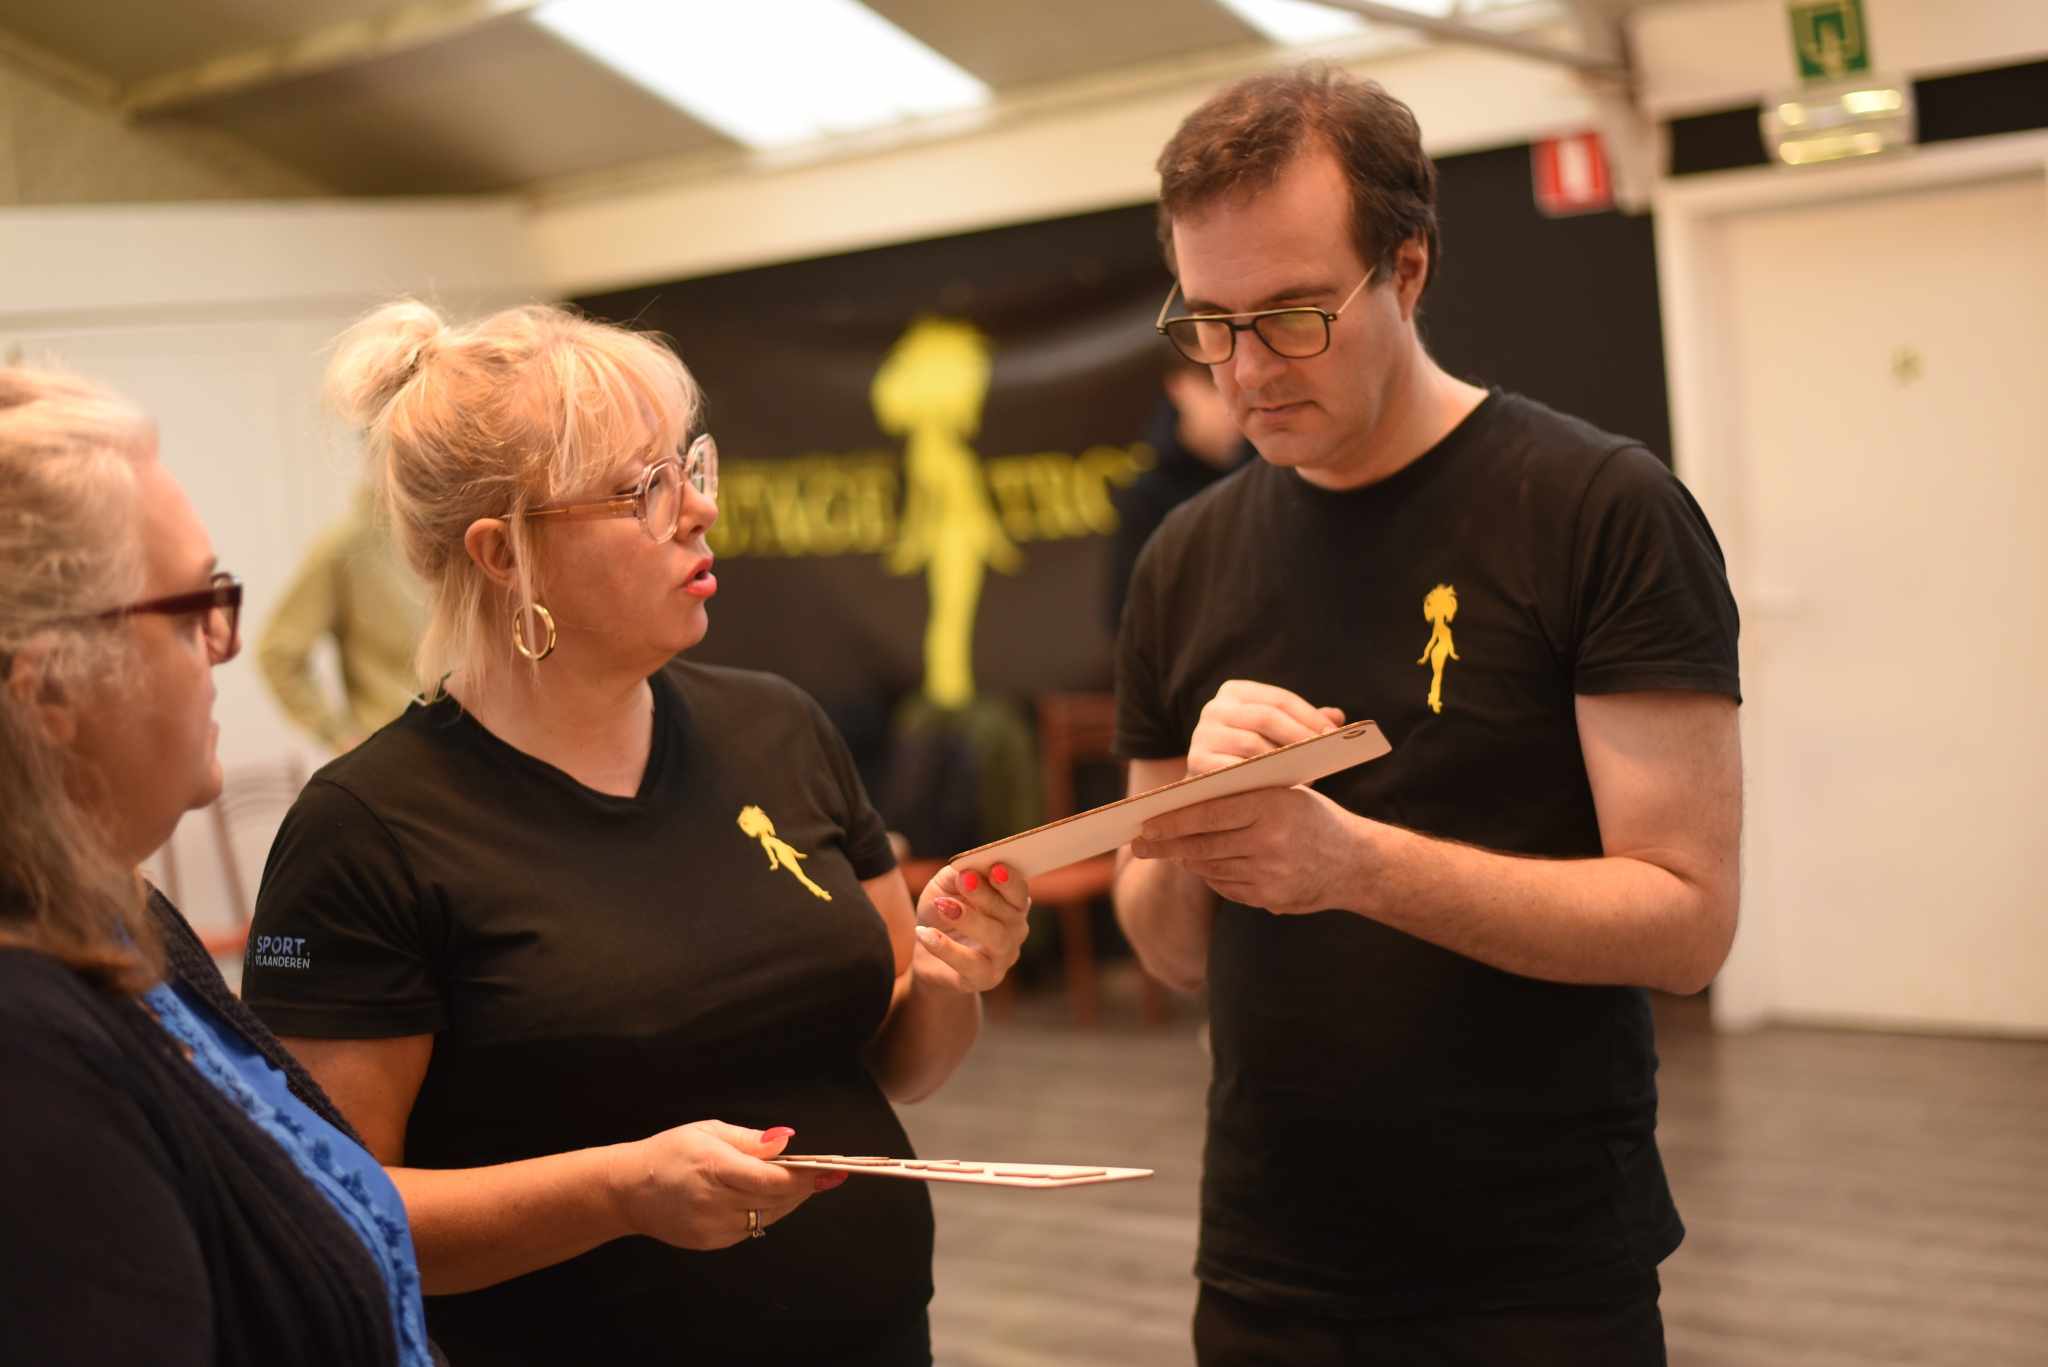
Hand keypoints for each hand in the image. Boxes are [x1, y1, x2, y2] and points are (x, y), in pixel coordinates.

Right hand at [607, 1120, 841, 1249]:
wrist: (627, 1191)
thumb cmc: (668, 1153)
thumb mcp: (707, 1131)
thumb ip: (749, 1140)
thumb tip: (785, 1140)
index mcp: (713, 1167)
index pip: (771, 1178)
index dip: (804, 1176)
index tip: (831, 1170)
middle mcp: (714, 1201)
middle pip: (775, 1199)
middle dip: (804, 1187)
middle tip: (827, 1173)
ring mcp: (712, 1227)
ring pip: (768, 1217)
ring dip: (789, 1200)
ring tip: (801, 1182)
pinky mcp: (712, 1243)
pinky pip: (751, 1228)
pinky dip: (766, 1212)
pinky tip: (767, 1197)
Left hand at [913, 862, 1030, 992]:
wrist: (928, 953)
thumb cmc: (943, 911)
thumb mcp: (946, 886)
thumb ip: (958, 874)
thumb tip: (967, 869)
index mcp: (1012, 904)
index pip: (1020, 891)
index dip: (1010, 880)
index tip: (994, 867)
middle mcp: (1015, 931)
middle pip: (1010, 914)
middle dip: (987, 895)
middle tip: (964, 879)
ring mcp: (1002, 958)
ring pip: (996, 939)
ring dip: (970, 919)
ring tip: (943, 906)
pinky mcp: (983, 979)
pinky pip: (969, 965)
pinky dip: (946, 948)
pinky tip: (925, 933)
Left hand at [1130, 784, 1370, 917]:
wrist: (1355, 863)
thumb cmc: (1309, 817)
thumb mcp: (1281, 795)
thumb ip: (1238, 798)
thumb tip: (1179, 803)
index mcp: (1271, 805)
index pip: (1208, 813)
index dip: (1172, 819)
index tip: (1145, 822)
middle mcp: (1270, 841)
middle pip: (1202, 844)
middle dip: (1166, 844)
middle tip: (1139, 843)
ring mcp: (1269, 874)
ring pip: (1209, 867)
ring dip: (1188, 858)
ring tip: (1171, 849)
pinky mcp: (1269, 899)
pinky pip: (1224, 886)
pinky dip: (1211, 875)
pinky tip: (1204, 864)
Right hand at [1187, 679, 1345, 775]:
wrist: (1208, 789)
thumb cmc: (1250, 759)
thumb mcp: (1276, 737)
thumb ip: (1303, 724)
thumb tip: (1337, 717)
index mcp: (1234, 692)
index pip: (1280, 699)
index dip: (1310, 716)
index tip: (1334, 735)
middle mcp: (1214, 707)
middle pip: (1266, 717)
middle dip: (1300, 735)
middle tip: (1325, 753)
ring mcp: (1202, 733)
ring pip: (1252, 744)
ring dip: (1283, 760)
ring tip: (1308, 773)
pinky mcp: (1196, 761)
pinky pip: (1235, 769)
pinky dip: (1260, 779)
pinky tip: (1281, 789)